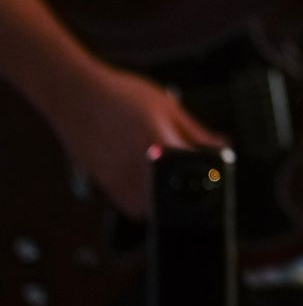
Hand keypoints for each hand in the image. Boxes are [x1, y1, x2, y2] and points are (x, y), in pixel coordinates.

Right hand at [52, 62, 225, 219]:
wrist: (76, 96)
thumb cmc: (122, 96)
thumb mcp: (168, 107)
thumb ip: (195, 132)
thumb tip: (223, 146)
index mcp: (160, 145)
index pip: (197, 173)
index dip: (210, 175)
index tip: (216, 171)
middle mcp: (140, 168)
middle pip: (175, 200)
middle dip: (188, 194)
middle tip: (194, 179)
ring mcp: (120, 181)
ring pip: (153, 209)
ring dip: (166, 202)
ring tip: (171, 182)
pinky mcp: (106, 186)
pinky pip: (133, 207)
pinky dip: (145, 202)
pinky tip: (149, 183)